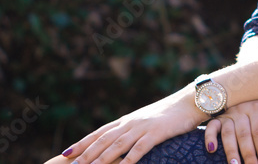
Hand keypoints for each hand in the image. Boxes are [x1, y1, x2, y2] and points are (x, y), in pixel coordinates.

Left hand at [56, 91, 202, 163]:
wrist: (192, 100)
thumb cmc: (172, 113)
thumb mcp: (149, 120)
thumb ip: (134, 129)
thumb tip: (122, 141)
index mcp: (128, 120)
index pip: (100, 132)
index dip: (82, 143)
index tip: (66, 153)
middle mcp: (131, 122)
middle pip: (103, 140)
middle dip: (85, 154)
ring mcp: (143, 126)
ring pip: (117, 145)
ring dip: (101, 159)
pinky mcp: (157, 132)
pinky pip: (139, 148)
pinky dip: (129, 160)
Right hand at [203, 100, 257, 163]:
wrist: (253, 89)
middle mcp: (242, 110)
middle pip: (244, 135)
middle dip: (248, 155)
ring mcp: (229, 114)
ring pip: (228, 133)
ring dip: (230, 150)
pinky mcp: (218, 117)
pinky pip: (211, 126)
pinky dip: (209, 137)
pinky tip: (211, 150)